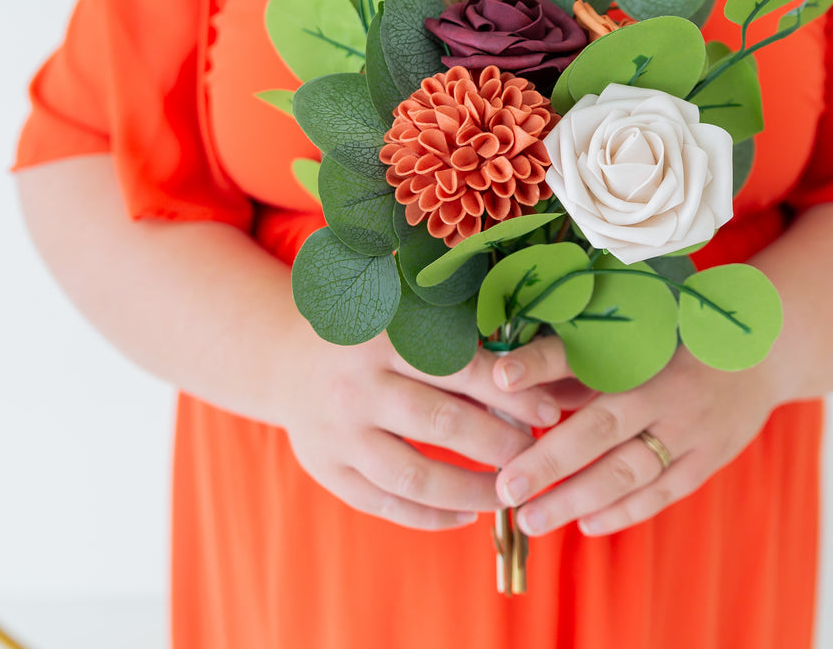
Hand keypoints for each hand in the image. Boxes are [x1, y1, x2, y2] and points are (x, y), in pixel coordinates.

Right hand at [277, 329, 563, 531]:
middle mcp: (356, 386)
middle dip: (498, 445)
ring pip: (415, 477)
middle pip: (441, 424)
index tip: (549, 410)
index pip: (458, 368)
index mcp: (383, 337)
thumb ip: (458, 337)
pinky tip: (467, 514)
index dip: (511, 393)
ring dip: (472, 491)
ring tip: (508, 494)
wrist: (282, 357)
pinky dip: (431, 516)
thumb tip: (530, 377)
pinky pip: (386, 505)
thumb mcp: (404, 316)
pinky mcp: (326, 469)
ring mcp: (337, 433)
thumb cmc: (368, 334)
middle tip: (532, 454)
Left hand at [490, 335, 784, 536]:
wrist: (766, 351)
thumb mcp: (638, 334)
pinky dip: (622, 512)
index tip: (499, 378)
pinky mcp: (708, 459)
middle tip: (506, 488)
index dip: (540, 364)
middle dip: (550, 463)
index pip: (584, 357)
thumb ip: (582, 361)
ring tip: (532, 519)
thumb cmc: (684, 338)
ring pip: (629, 473)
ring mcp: (693, 430)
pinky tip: (585, 524)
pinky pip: (660, 494)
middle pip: (602, 430)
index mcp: (646, 350)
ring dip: (578, 499)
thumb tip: (516, 377)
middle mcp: (669, 392)